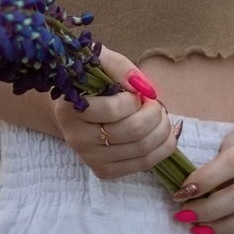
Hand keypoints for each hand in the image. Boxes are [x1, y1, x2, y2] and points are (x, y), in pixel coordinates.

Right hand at [47, 47, 180, 179]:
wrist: (77, 108)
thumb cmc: (91, 80)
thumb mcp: (100, 61)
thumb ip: (120, 67)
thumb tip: (145, 88)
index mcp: (68, 109)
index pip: (113, 109)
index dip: (134, 99)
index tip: (136, 92)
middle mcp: (76, 137)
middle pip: (132, 131)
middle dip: (154, 113)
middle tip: (154, 102)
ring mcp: (89, 158)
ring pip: (142, 148)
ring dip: (162, 128)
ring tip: (160, 114)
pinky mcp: (104, 171)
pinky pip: (144, 164)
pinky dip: (163, 147)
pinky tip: (164, 132)